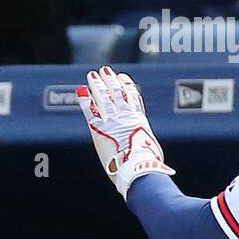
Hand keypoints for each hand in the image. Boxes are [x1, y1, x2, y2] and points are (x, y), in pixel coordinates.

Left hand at [77, 66, 173, 199]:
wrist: (137, 167)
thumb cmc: (148, 166)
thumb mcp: (153, 154)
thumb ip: (149, 152)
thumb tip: (158, 165)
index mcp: (140, 121)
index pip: (133, 97)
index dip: (127, 86)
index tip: (123, 77)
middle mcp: (126, 117)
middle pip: (117, 93)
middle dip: (111, 81)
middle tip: (105, 71)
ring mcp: (112, 121)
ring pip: (104, 97)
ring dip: (98, 85)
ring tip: (93, 75)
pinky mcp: (99, 130)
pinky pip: (91, 111)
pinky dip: (85, 100)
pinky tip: (80, 91)